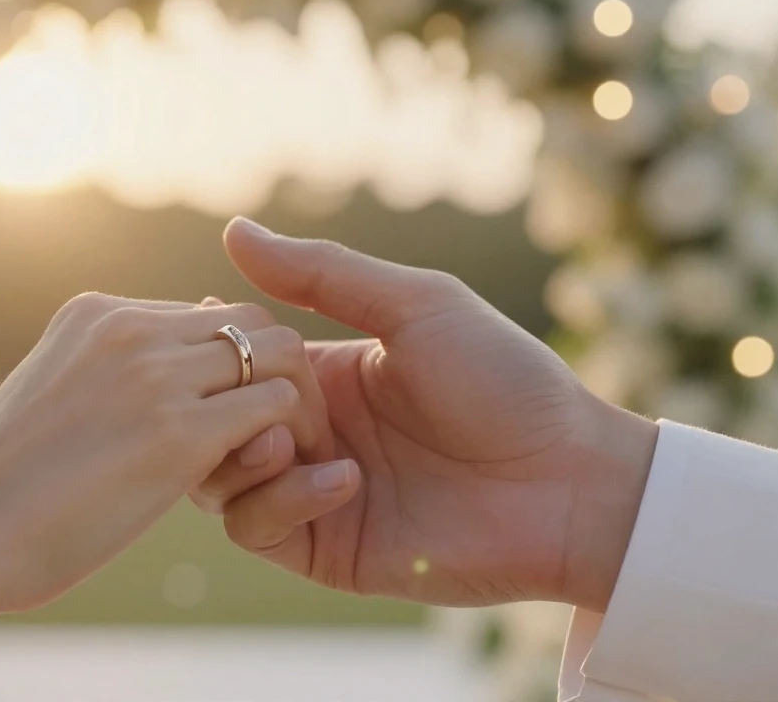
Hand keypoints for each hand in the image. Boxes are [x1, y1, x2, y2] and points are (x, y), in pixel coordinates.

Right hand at [0, 293, 332, 613]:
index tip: (236, 418)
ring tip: (281, 459)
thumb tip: (151, 382)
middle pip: (251, 323)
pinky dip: (290, 439)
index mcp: (97, 312)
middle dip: (275, 374)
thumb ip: (104, 375)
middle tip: (279, 436)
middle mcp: (129, 327)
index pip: (206, 316)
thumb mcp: (48, 396)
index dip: (233, 368)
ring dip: (292, 405)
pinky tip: (277, 482)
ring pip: (276, 354)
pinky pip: (275, 407)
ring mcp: (155, 375)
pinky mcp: (177, 433)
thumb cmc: (3, 487)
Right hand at [204, 219, 658, 611]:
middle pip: (213, 418)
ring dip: (238, 452)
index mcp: (325, 373)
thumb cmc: (506, 382)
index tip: (207, 328)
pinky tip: (343, 480)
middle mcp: (310, 431)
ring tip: (289, 437)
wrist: (569, 483)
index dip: (217, 346)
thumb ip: (323, 273)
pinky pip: (256, 527)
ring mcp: (311, 491)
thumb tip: (234, 229)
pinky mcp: (324, 548)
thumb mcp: (415, 307)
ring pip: (215, 477)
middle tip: (253, 393)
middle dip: (218, 402)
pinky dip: (280, 500)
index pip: (234, 359)